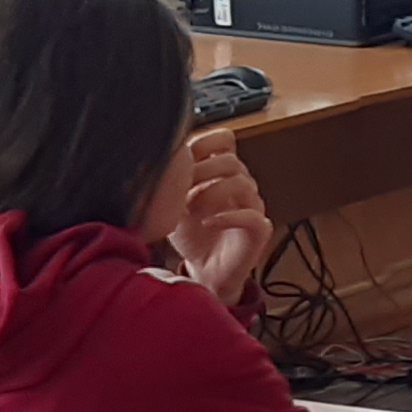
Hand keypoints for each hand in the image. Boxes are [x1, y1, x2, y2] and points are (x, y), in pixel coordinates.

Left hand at [163, 131, 271, 298]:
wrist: (203, 271)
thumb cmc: (191, 236)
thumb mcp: (173, 204)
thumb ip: (171, 180)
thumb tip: (152, 158)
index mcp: (221, 173)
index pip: (225, 140)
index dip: (206, 142)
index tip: (185, 156)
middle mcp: (240, 185)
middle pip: (231, 161)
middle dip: (202, 172)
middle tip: (182, 188)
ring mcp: (252, 206)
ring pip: (242, 183)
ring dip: (213, 192)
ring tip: (193, 208)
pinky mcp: (259, 229)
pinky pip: (252, 215)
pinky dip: (227, 216)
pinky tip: (207, 222)